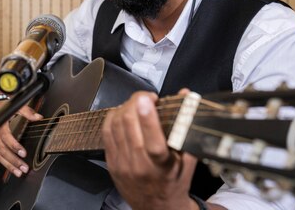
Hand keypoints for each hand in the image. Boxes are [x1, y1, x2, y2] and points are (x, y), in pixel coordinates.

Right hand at [0, 99, 42, 177]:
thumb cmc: (3, 108)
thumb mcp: (15, 106)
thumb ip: (27, 111)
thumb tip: (38, 117)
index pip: (6, 137)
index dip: (14, 146)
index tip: (23, 153)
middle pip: (2, 150)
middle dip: (13, 161)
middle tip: (24, 168)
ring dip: (9, 165)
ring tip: (19, 173)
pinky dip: (5, 163)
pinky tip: (13, 169)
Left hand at [102, 89, 198, 209]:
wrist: (156, 208)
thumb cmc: (175, 181)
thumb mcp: (188, 159)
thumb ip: (187, 127)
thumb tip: (186, 95)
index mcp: (162, 167)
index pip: (153, 142)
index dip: (148, 118)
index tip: (149, 99)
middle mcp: (139, 166)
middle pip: (129, 126)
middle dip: (136, 103)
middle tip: (147, 97)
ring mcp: (121, 164)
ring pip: (115, 125)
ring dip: (125, 107)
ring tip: (137, 104)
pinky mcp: (111, 163)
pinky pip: (106, 133)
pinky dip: (113, 117)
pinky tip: (123, 113)